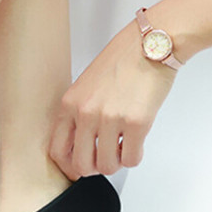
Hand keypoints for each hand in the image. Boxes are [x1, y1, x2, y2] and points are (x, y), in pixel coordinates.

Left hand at [49, 21, 177, 177]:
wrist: (153, 42)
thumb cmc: (124, 60)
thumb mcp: (86, 85)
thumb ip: (79, 114)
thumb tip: (82, 145)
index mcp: (71, 104)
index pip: (58, 150)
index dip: (69, 165)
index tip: (79, 166)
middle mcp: (87, 113)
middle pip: (82, 165)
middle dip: (94, 168)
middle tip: (105, 159)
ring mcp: (110, 119)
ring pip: (107, 166)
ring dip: (117, 163)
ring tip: (123, 148)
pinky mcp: (136, 123)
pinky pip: (131, 159)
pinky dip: (134, 156)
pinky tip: (136, 143)